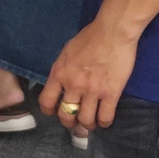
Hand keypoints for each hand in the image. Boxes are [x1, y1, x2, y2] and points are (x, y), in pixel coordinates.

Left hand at [41, 17, 137, 131]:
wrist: (113, 32)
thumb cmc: (90, 37)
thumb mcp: (66, 53)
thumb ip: (62, 70)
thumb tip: (61, 84)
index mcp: (59, 73)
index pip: (46, 101)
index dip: (50, 111)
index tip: (55, 112)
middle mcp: (73, 85)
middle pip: (66, 115)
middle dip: (69, 122)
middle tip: (74, 122)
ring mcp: (92, 90)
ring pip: (85, 120)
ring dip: (87, 125)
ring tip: (90, 123)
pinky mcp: (111, 93)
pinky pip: (105, 117)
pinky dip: (104, 123)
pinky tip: (104, 120)